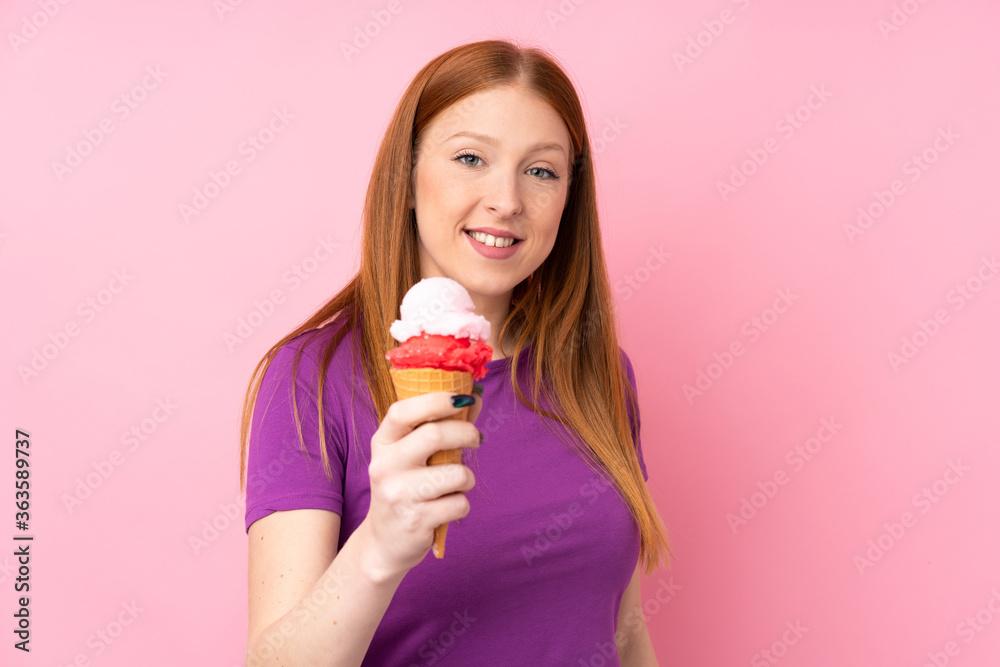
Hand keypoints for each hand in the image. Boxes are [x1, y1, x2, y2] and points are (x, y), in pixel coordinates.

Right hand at [362, 391, 482, 578]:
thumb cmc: (406, 488)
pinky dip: (461, 505)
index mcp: (382, 444)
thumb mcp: (409, 455)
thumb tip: (474, 396)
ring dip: (467, 478)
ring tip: (456, 484)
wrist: (385, 542)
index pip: (402, 412)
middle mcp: (385, 466)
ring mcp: (399, 494)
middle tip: (477, 438)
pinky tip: (446, 508)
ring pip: (456, 474)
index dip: (436, 400)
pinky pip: (459, 503)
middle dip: (467, 433)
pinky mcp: (416, 520)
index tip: (462, 399)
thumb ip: (437, 426)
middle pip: (435, 435)